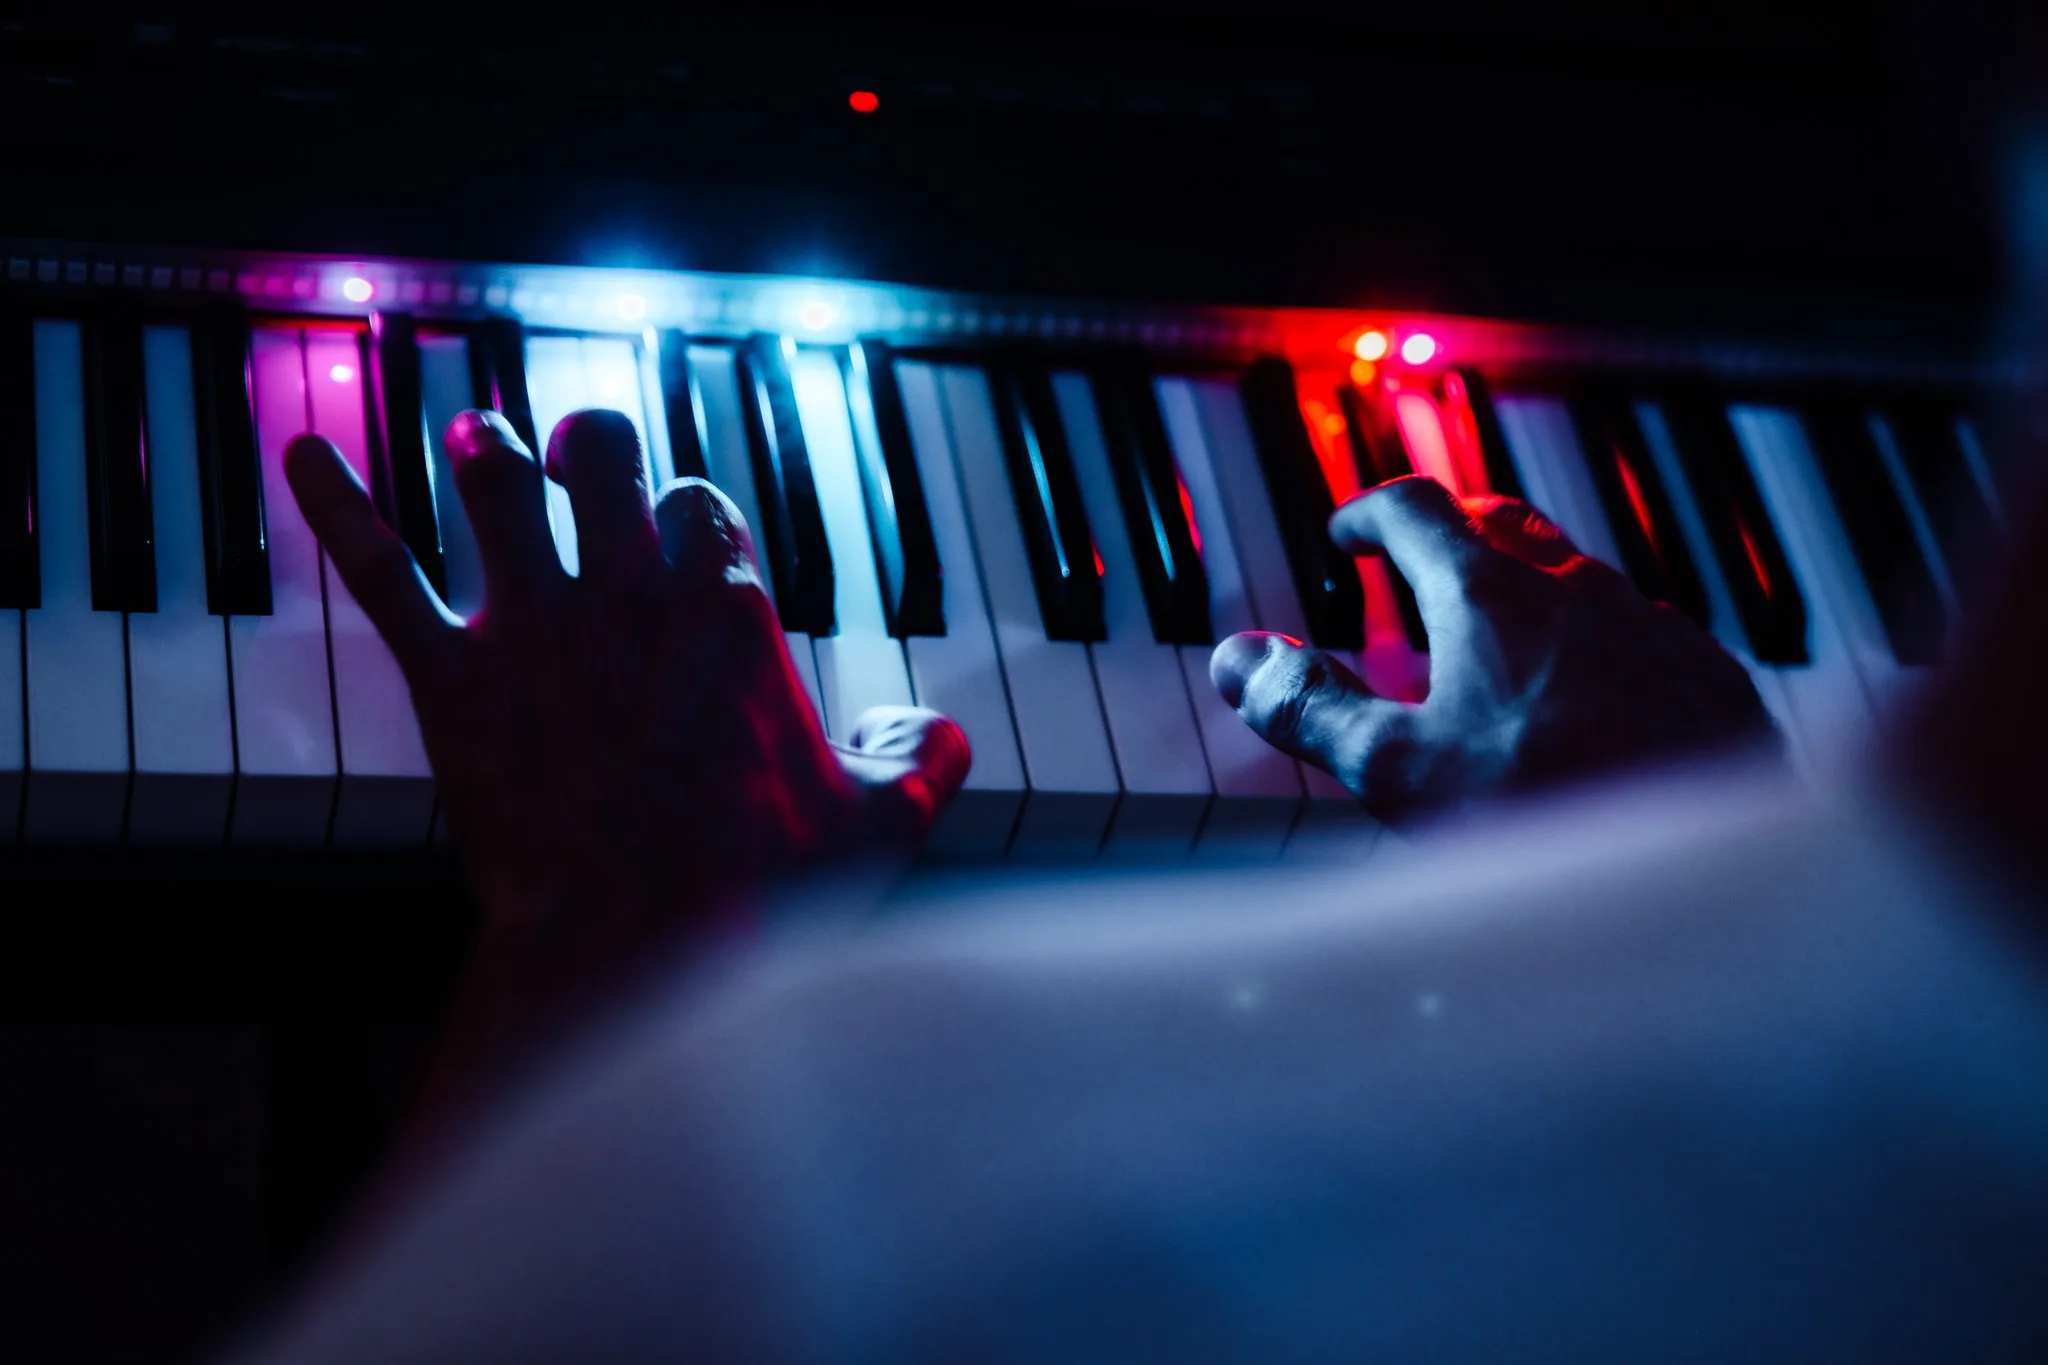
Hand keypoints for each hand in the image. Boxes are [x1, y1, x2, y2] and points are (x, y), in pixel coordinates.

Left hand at [283, 408, 966, 1057]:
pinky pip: (383, 574)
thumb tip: (934, 732)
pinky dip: (339, 509)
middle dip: (588, 440)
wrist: (635, 947)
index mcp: (724, 614)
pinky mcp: (453, 679)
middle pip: (600, 455)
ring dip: (484, 453)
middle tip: (578, 451)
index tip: (679, 530)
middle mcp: (626, 595)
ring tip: (479, 436)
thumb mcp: (879, 824)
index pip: (700, 506)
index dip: (686, 510)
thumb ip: (923, 759)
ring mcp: (534, 628)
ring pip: (494, 489)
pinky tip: (308, 458)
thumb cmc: (755, 890)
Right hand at [1211, 476, 1774, 822]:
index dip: (1369, 513)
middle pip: (1503, 521)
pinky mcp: (1712, 679)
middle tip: (1413, 562)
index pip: (1416, 508)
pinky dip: (1596, 647)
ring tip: (1492, 649)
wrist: (1720, 876)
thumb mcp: (1398, 774)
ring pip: (1579, 579)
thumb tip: (1238, 657)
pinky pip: (1643, 636)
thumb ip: (1311, 709)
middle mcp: (1580, 589)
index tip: (1347, 533)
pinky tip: (1590, 710)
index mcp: (1491, 594)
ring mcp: (1655, 629)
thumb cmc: (1551, 819)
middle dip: (1450, 530)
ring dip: (1526, 592)